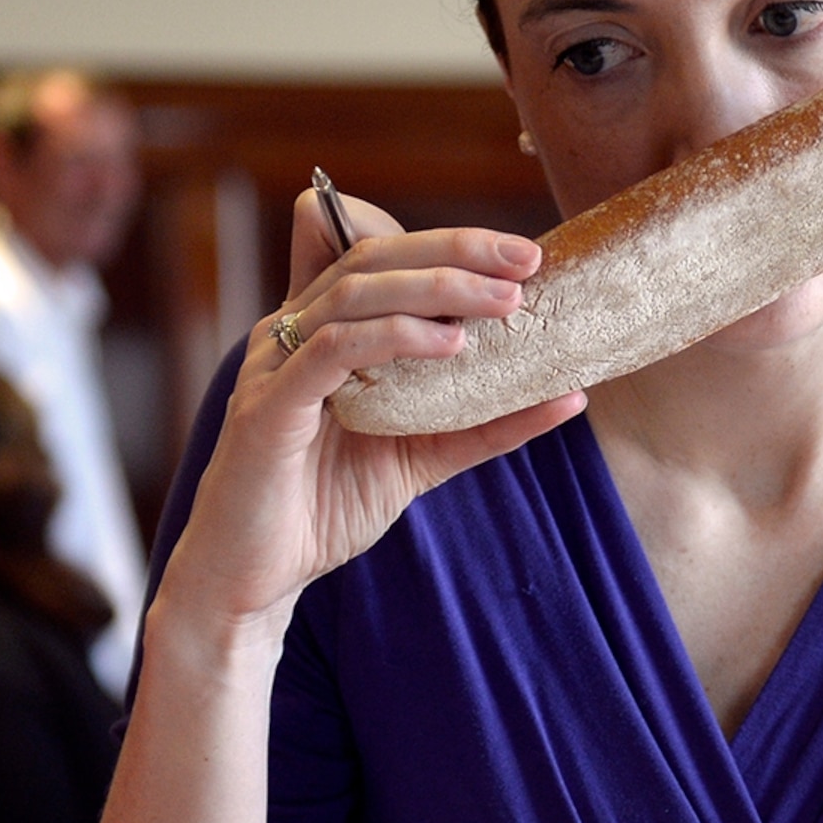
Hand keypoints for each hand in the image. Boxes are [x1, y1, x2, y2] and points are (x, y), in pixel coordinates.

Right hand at [152, 188, 582, 647]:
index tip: (525, 255)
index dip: (450, 242)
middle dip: (455, 250)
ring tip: (505, 302)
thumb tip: (569, 394)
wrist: (252, 580)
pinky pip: (332, 351)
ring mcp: (274, 364)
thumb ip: (482, 422)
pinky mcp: (267, 407)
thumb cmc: (322, 510)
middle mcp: (292, 332)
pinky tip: (449, 345)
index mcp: (323, 331)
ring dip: (437, 288)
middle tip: (527, 260)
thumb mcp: (420, 457)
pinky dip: (393, 337)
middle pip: (373, 256)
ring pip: (355, 293)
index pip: (384, 256)